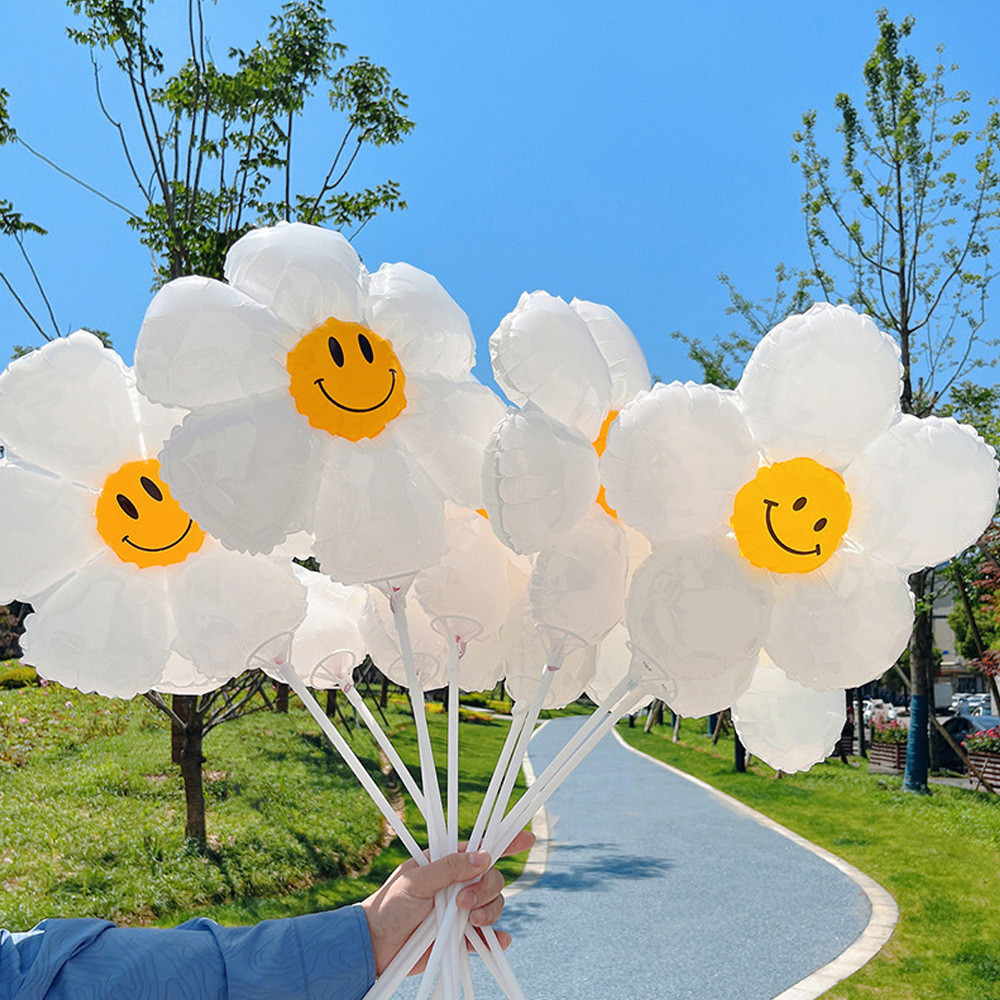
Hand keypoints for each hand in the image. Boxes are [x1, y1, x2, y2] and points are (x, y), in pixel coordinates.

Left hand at [361, 829, 534, 975]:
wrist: (377, 946)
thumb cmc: (390, 906)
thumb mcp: (416, 880)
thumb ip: (449, 868)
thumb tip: (484, 857)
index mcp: (448, 863)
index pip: (481, 848)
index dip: (507, 841)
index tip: (528, 837)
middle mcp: (460, 884)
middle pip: (493, 878)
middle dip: (486, 889)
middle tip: (463, 902)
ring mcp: (463, 911)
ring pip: (496, 904)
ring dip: (488, 911)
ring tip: (466, 920)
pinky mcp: (464, 938)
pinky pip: (490, 937)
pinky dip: (496, 939)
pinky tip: (495, 941)